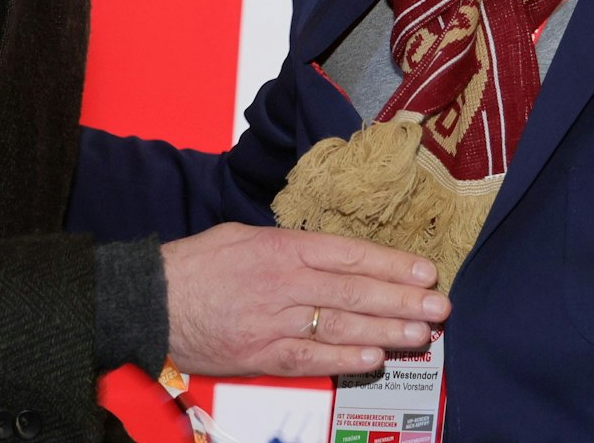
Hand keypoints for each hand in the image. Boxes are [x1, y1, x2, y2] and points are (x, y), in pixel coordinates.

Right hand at [161, 222, 448, 376]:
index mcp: (283, 249)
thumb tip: (329, 253)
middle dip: (403, 300)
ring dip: (387, 331)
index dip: (392, 264)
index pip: (350, 255)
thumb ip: (290, 244)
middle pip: (356, 292)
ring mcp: (276, 322)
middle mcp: (285, 284)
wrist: (153, 300)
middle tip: (440, 307)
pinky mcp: (263, 354)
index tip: (425, 271)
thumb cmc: (198, 264)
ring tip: (422, 334)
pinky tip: (375, 358)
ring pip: (342, 326)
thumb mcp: (244, 235)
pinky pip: (313, 358)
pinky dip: (346, 358)